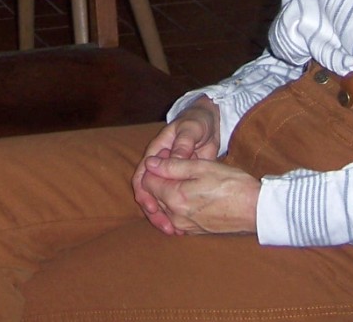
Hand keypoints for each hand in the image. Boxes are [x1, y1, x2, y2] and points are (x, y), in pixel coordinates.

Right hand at [132, 98, 220, 231]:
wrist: (209, 121)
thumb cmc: (196, 121)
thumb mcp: (191, 130)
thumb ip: (182, 144)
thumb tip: (172, 160)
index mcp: (157, 152)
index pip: (142, 175)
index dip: (144, 192)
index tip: (151, 206)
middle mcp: (161, 165)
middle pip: (149, 191)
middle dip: (153, 210)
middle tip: (163, 225)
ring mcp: (172, 174)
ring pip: (162, 198)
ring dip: (165, 215)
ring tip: (171, 231)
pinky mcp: (184, 181)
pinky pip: (176, 198)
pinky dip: (178, 212)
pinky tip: (183, 225)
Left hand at [135, 157, 259, 236]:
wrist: (255, 209)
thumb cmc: (231, 184)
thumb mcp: (201, 167)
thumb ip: (172, 165)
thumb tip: (150, 163)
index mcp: (175, 198)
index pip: (147, 182)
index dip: (153, 168)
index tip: (166, 160)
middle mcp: (175, 216)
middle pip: (154, 196)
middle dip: (159, 181)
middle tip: (177, 167)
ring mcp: (184, 227)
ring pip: (163, 207)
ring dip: (168, 193)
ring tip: (186, 180)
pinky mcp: (193, 231)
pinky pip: (175, 217)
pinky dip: (176, 206)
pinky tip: (190, 196)